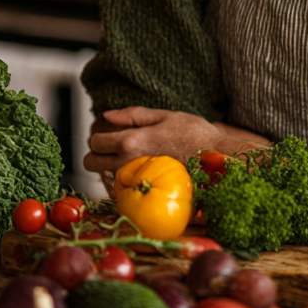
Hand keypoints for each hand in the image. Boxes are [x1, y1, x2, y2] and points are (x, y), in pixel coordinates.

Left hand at [83, 107, 268, 176]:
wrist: (217, 160)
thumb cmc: (195, 134)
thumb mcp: (165, 115)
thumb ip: (133, 114)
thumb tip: (106, 115)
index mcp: (132, 141)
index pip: (95, 142)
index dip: (99, 136)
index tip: (110, 134)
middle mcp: (129, 163)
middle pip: (90, 163)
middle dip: (95, 154)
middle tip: (111, 148)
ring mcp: (137, 181)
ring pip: (103, 177)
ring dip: (108, 168)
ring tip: (128, 159)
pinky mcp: (146, 192)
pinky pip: (121, 189)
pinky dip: (124, 181)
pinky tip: (140, 172)